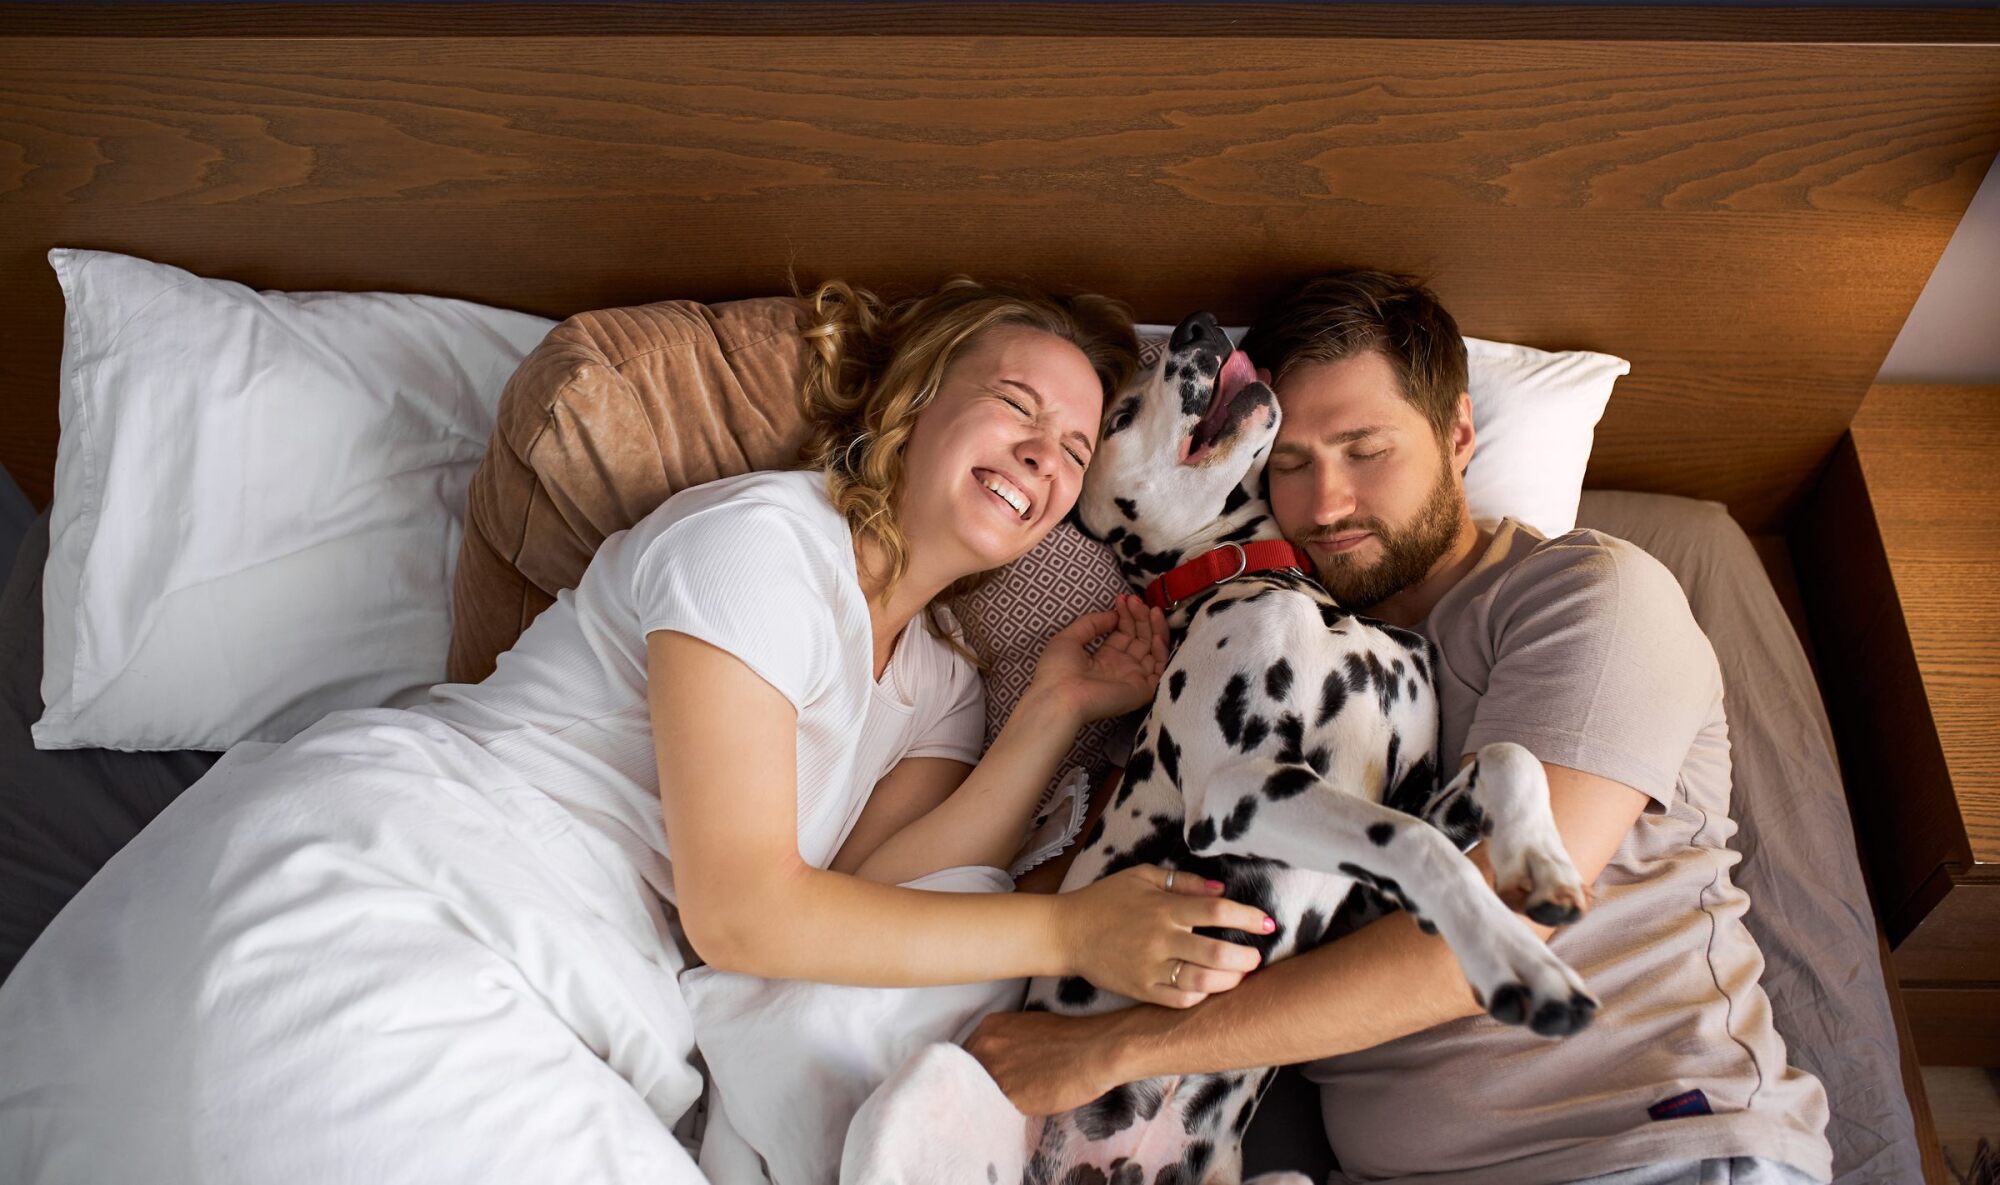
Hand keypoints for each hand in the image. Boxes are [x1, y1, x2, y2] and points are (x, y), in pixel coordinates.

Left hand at [963, 1008, 1131, 1115]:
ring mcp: (995, 1073)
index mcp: (989, 1027)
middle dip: (974, 1086)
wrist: (1095, 1050)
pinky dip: (999, 1115)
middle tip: (988, 1097)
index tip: (981, 1081)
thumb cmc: (1071, 1037)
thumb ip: (1005, 1044)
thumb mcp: (1028, 1028)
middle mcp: (984, 1047)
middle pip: (965, 1075)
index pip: (965, 1055)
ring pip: (977, 1095)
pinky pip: (994, 1111)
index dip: (973, 1071)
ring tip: (1000, 1107)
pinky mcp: (1010, 1098)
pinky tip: (1013, 1115)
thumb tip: (998, 1064)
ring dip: (985, 1103)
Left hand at [1028, 594, 1168, 724]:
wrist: (1059, 697)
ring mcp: (1134, 678)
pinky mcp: (1143, 689)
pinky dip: (1161, 649)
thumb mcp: (1069, 638)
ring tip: (1151, 609)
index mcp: (1104, 659)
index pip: (1123, 634)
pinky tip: (1154, 633)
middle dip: (1140, 617)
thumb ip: (1092, 624)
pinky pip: (1159, 667)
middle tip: (1136, 600)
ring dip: (1154, 628)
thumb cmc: (1057, 670)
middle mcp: (1121, 667)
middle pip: (1139, 639)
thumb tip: (1113, 615)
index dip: (1125, 615)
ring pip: (1153, 650)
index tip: (1123, 598)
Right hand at [1054, 865, 1268, 1007]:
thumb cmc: (1106, 899)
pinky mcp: (1141, 990)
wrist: (1067, 932)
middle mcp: (1160, 939)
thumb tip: (1220, 890)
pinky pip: (1178, 1000)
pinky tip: (1209, 988)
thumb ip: (1182, 882)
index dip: (1248, 917)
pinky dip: (1200, 996)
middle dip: (1246, 957)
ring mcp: (1150, 968)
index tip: (1267, 923)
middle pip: (1216, 952)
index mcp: (1163, 908)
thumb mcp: (1142, 877)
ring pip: (1202, 981)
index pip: (1217, 912)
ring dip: (1229, 980)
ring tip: (1240, 975)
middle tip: (1257, 957)